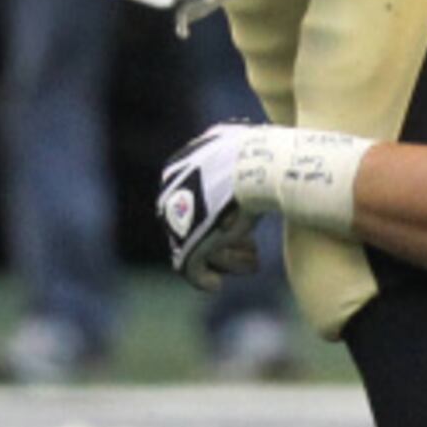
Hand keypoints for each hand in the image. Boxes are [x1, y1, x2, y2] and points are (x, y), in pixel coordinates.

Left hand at [158, 124, 258, 290]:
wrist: (256, 166)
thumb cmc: (256, 152)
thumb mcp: (237, 142)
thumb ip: (230, 150)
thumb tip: (248, 141)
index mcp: (176, 169)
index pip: (192, 201)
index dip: (221, 216)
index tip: (247, 226)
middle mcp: (170, 196)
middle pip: (195, 228)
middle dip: (225, 241)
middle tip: (252, 250)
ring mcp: (177, 224)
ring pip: (200, 249)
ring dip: (227, 259)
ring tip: (253, 261)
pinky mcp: (188, 247)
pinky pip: (191, 271)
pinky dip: (203, 279)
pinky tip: (215, 285)